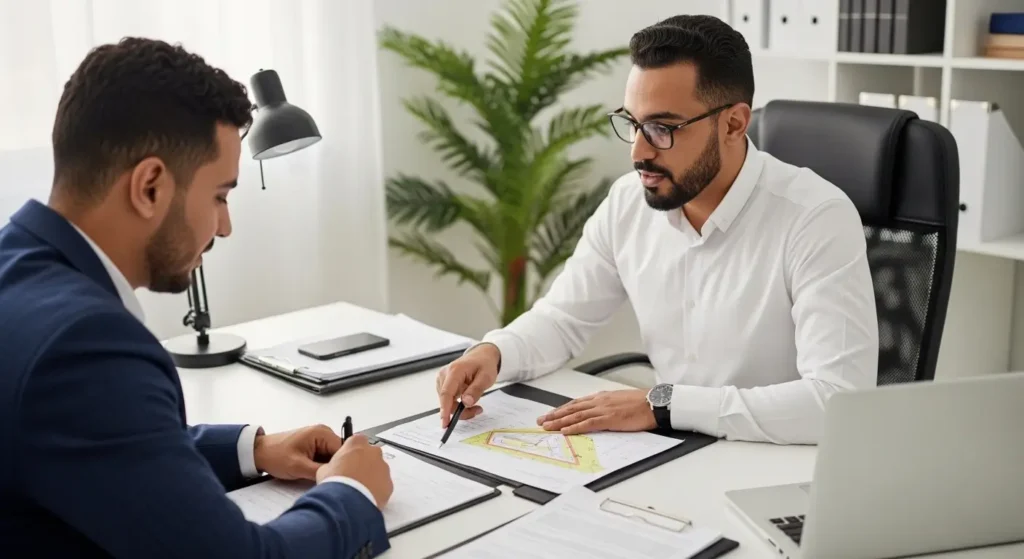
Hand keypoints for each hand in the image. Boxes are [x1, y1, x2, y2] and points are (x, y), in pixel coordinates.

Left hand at [253, 424, 341, 480]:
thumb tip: (336, 477)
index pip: (343, 450)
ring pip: (332, 457)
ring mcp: (318, 438)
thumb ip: (320, 471)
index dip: (342, 465)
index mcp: (321, 433)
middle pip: (339, 453)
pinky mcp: (314, 445)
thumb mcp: (298, 467)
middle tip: (326, 479)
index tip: (337, 477)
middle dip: (334, 466)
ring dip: (327, 467)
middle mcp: (323, 433)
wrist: (258, 452)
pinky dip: (321, 466)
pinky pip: (324, 457)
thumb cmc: (274, 455)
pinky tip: (315, 473)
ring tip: (318, 476)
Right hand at [316, 434, 393, 507]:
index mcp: (357, 443)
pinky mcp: (389, 484)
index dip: (351, 452)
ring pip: (378, 470)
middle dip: (363, 463)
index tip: (346, 461)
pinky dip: (377, 489)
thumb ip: (332, 464)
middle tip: (352, 476)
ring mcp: (383, 468)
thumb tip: (332, 470)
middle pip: (370, 454)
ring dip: (371, 477)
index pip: (356, 441)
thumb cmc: (335, 482)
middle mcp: (373, 452)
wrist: (347, 502)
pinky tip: (365, 497)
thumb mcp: (324, 470)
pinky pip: (383, 485)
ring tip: (358, 490)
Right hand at [436, 344, 499, 426]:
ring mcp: (442, 379)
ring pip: (447, 402)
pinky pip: (448, 399)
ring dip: (460, 408)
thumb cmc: (484, 365)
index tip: (445, 423)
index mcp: (455, 371)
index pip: (446, 393)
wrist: (481, 356)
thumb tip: (465, 403)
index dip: (445, 409)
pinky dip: (458, 404)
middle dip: (461, 410)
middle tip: (478, 410)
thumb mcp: (486, 377)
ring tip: (476, 405)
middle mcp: (444, 374)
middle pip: (447, 400)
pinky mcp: (443, 383)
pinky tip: (468, 400)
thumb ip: (476, 390)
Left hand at [536, 390, 655, 434]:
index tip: (551, 414)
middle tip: (541, 421)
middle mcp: (599, 401)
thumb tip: (597, 413)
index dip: (562, 409)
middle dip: (555, 415)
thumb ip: (607, 405)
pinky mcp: (609, 418)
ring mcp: (603, 409)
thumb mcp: (619, 401)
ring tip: (547, 426)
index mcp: (601, 397)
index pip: (576, 403)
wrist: (654, 402)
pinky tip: (565, 431)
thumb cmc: (641, 403)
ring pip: (576, 415)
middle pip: (571, 408)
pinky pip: (587, 423)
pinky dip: (575, 427)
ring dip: (560, 422)